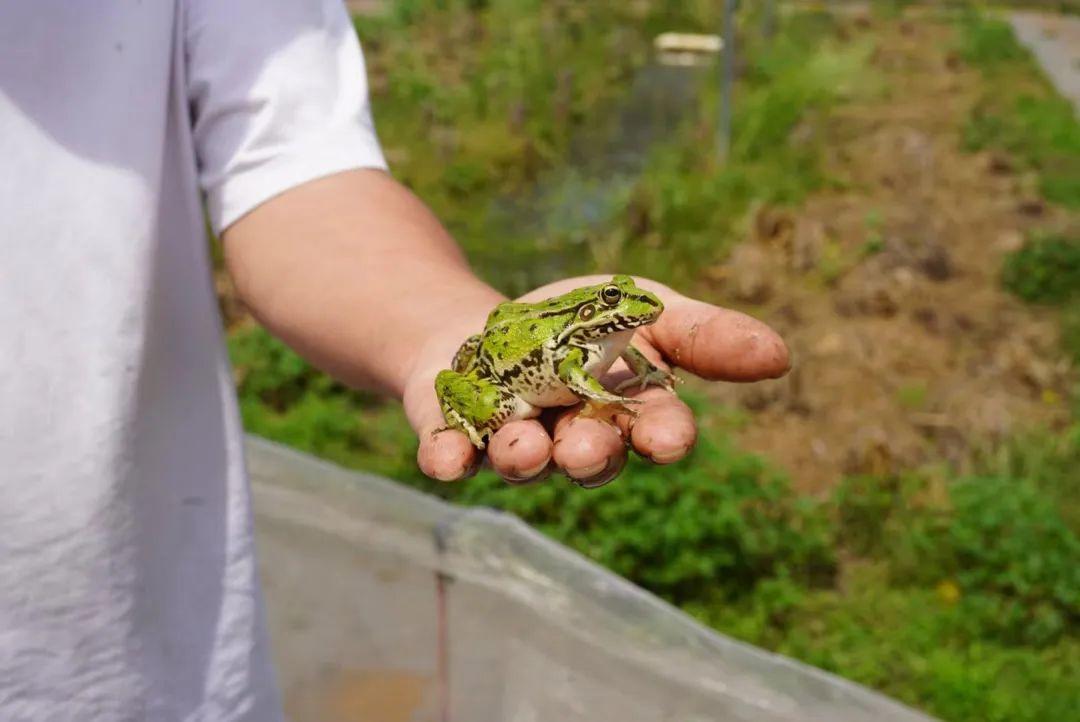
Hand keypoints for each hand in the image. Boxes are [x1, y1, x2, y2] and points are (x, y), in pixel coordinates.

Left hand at [403, 276, 789, 486]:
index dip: (661, 435)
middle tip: (586, 448)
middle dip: (591, 454)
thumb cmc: (579, 326)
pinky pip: (451, 455)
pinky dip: (448, 459)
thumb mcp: (644, 310)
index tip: (666, 438)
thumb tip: (781, 354)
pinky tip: (444, 460)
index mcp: (626, 411)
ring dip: (524, 456)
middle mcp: (573, 439)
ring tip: (523, 446)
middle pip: (590, 456)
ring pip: (523, 460)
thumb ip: (703, 335)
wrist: (485, 330)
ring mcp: (511, 440)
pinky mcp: (454, 437)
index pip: (655, 427)